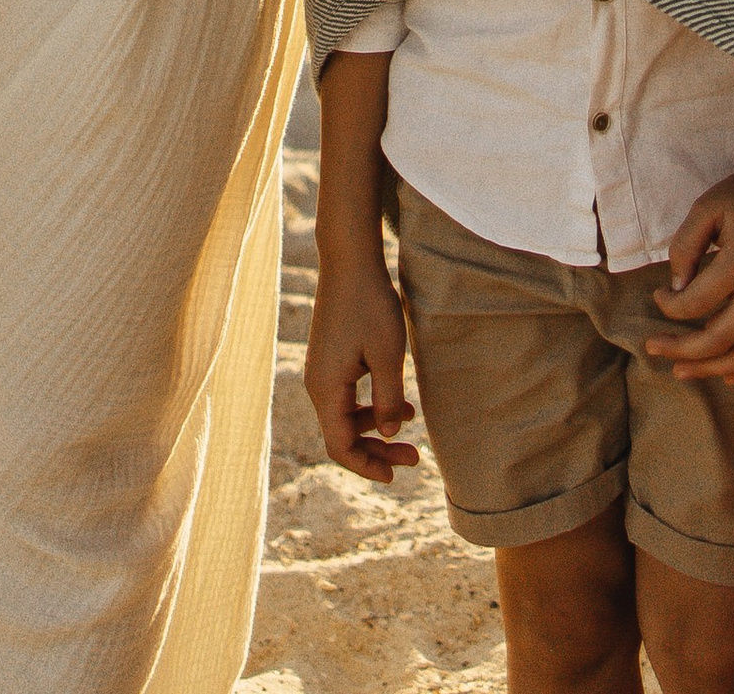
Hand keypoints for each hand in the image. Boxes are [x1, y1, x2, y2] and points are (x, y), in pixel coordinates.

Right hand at [305, 245, 420, 479]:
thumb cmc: (370, 305)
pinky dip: (371, 405)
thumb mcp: (388, 355)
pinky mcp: (330, 358)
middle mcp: (318, 385)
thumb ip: (388, 399)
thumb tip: (390, 432)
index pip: (341, 446)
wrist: (349, 260)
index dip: (367, 466)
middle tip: (415, 457)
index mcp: (326, 390)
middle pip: (343, 435)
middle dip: (377, 449)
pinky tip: (400, 399)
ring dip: (376, 426)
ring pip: (345, 416)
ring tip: (413, 420)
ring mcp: (322, 371)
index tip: (396, 474)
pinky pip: (347, 396)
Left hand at [646, 131, 733, 385]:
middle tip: (653, 348)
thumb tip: (676, 289)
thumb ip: (685, 247)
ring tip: (681, 372)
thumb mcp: (706, 208)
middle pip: (721, 339)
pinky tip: (727, 374)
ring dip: (711, 370)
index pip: (697, 302)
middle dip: (681, 350)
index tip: (658, 295)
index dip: (669, 306)